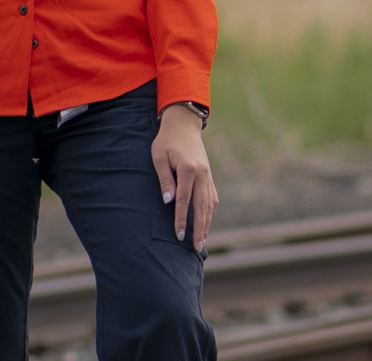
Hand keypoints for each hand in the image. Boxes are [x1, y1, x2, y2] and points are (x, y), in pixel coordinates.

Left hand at [151, 104, 218, 251]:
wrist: (183, 124)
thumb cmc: (167, 140)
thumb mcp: (159, 156)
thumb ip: (165, 179)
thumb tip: (169, 202)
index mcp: (189, 169)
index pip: (184, 200)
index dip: (181, 219)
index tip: (178, 235)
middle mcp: (202, 174)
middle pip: (202, 206)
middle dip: (199, 229)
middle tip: (195, 248)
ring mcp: (209, 175)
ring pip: (210, 204)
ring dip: (207, 224)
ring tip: (202, 242)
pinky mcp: (210, 176)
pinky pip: (212, 198)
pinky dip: (210, 213)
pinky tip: (206, 224)